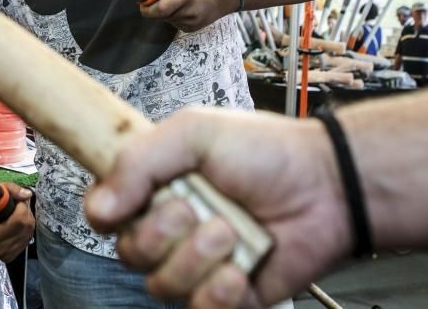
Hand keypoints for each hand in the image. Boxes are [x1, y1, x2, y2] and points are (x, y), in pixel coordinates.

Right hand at [0, 183, 35, 261]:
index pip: (19, 220)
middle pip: (26, 227)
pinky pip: (27, 240)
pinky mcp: (10, 257)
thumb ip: (12, 190)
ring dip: (26, 221)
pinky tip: (16, 226)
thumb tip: (27, 195)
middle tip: (16, 207)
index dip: (21, 207)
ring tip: (15, 215)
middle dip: (25, 213)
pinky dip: (25, 231)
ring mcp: (4, 254)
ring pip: (29, 233)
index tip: (16, 202)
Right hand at [84, 108, 352, 307]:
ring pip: (162, 285)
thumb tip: (100, 205)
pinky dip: (219, 291)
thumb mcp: (195, 133)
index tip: (134, 202)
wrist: (327, 185)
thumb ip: (139, 161)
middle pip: (130, 253)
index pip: (104, 214)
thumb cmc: (266, 151)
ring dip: (197, 258)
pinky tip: (240, 267)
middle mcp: (171, 228)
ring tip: (230, 232)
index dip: (111, 214)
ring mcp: (198, 264)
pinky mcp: (227, 296)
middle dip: (165, 232)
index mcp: (157, 187)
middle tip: (198, 208)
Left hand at [140, 0, 236, 31]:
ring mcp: (191, 22)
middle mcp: (188, 11)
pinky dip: (174, 16)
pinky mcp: (193, 28)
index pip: (160, 9)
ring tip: (176, 0)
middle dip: (155, 8)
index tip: (143, 3)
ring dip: (165, 12)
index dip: (147, 8)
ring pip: (167, 20)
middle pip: (161, 16)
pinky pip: (175, 24)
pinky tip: (183, 7)